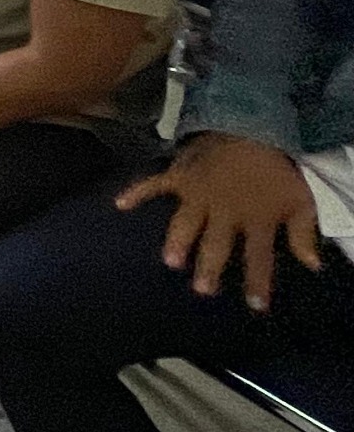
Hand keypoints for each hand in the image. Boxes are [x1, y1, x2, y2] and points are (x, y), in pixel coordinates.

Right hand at [118, 133, 324, 312]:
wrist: (253, 124)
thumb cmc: (277, 167)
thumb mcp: (301, 201)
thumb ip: (303, 234)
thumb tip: (313, 266)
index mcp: (255, 219)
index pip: (258, 258)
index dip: (257, 283)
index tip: (256, 307)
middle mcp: (223, 211)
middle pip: (216, 245)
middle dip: (209, 269)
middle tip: (201, 290)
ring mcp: (197, 194)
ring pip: (186, 223)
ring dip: (178, 242)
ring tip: (170, 260)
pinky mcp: (180, 175)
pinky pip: (154, 184)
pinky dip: (136, 192)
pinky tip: (119, 204)